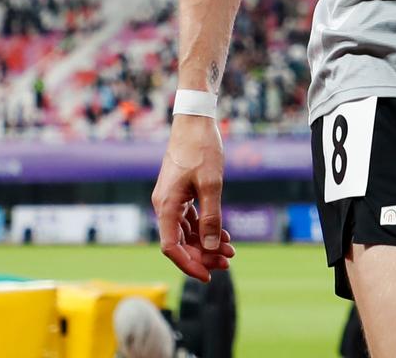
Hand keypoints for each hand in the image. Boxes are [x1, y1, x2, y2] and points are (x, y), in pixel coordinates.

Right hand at [151, 113, 235, 280]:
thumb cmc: (201, 148)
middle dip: (203, 255)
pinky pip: (190, 219)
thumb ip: (211, 217)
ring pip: (186, 232)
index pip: (171, 247)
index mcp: (166, 205)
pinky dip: (205, 228)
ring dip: (206, 243)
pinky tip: (224, 235)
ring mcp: (171, 199)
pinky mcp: (179, 193)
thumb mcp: (211, 184)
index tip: (208, 275)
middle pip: (179, 242)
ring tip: (230, 251)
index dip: (189, 264)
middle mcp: (164, 205)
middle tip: (228, 262)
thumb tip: (210, 246)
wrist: (195, 119)